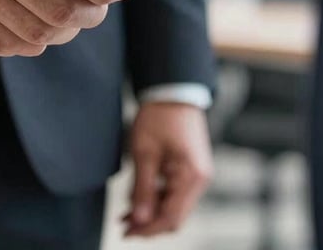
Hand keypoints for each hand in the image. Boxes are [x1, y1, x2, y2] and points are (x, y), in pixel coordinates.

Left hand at [123, 103, 212, 237]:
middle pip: (175, 215)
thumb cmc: (159, 116)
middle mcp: (200, 180)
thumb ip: (141, 188)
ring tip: (125, 214)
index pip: (171, 217)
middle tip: (123, 226)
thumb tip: (137, 219)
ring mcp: (197, 175)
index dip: (148, 228)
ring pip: (174, 205)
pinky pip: (174, 192)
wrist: (173, 91)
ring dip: (151, 211)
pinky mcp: (191, 169)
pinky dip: (157, 197)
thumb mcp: (144, 152)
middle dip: (149, 223)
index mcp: (192, 176)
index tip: (126, 232)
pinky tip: (138, 198)